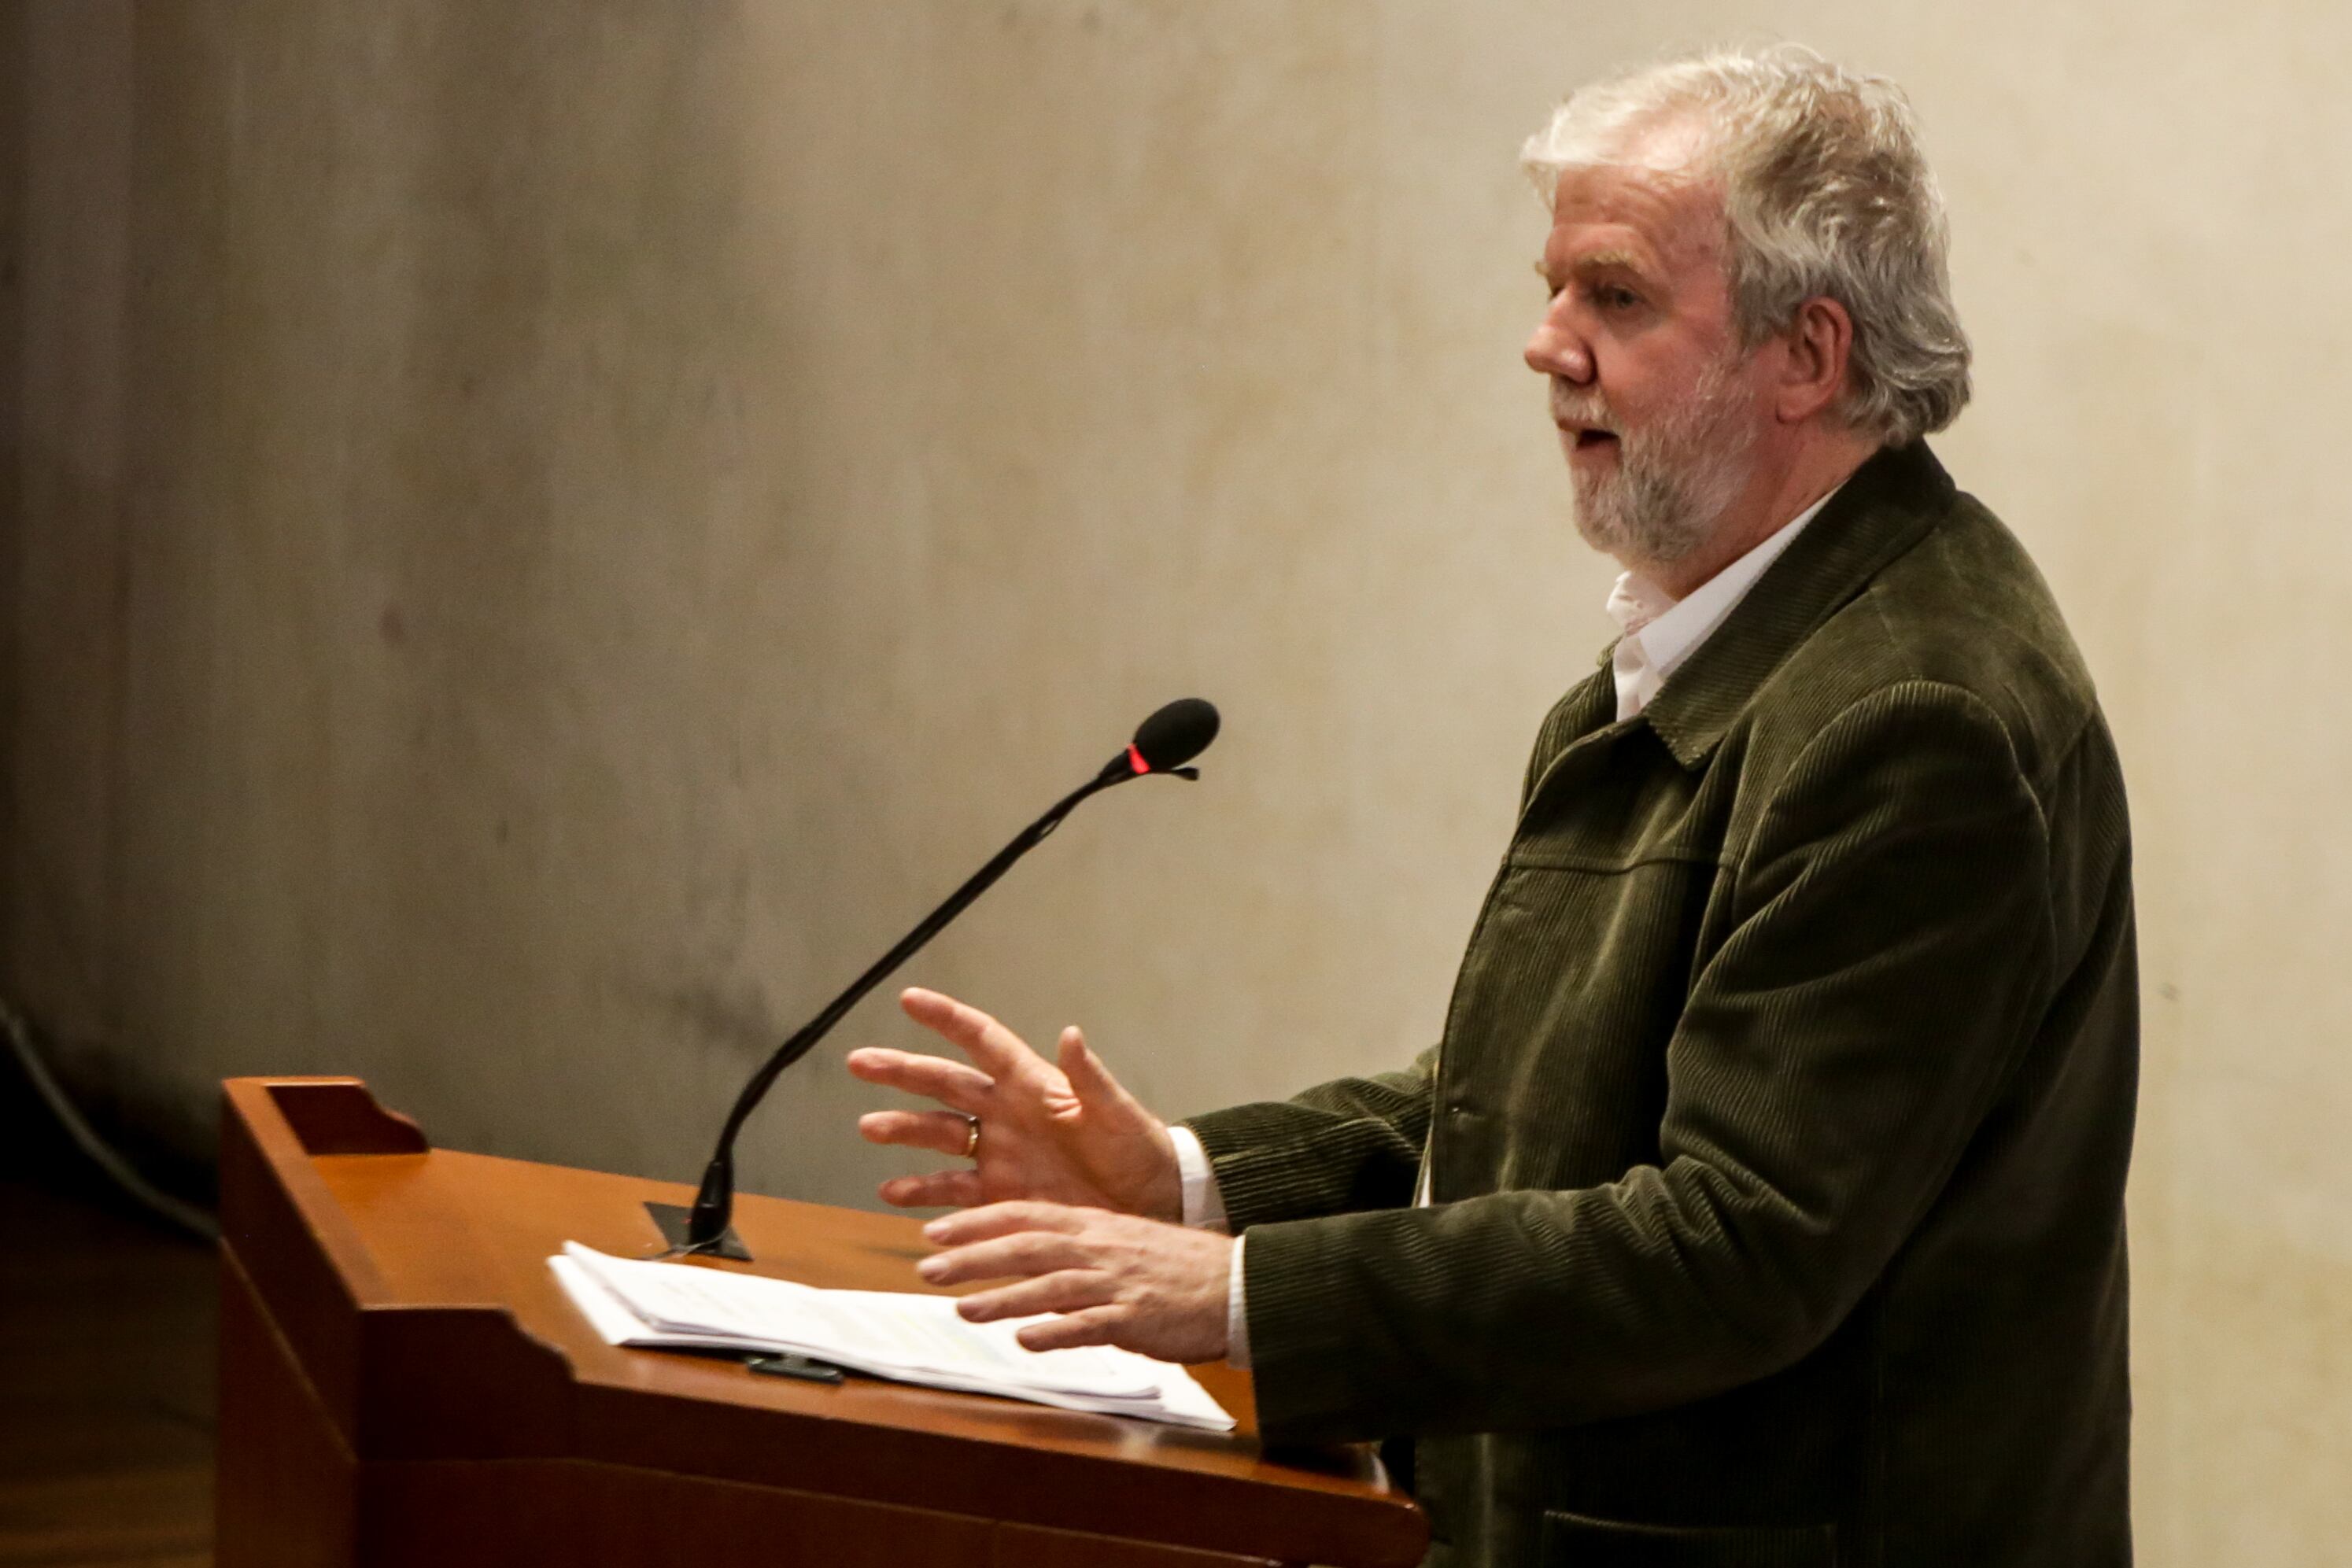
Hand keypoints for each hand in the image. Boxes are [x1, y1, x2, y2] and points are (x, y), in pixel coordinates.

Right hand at [849, 988, 1183, 1219]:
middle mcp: (1007, 1114)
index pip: (982, 1041)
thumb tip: (1070, 1033)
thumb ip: (1090, 1077)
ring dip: (903, 1129)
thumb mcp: (1117, 1112)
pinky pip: (951, 1191)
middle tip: (859, 1062)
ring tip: (869, 1126)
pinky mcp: (999, 1195)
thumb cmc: (1139, 1149)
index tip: (909, 998)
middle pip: (945, 1083)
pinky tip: (891, 1191)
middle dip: (902, 1071)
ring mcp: (999, 1154)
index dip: (948, 1019)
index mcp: (1033, 1084)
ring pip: (939, 1134)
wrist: (1150, 1203)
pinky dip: (921, 1190)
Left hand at [918, 1201, 1231, 1362]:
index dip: (977, 1222)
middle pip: (1027, 1246)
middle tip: (929, 1267)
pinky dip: (1057, 1330)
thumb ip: (1075, 1251)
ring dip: (1003, 1296)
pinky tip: (1026, 1340)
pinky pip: (1091, 1324)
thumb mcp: (1121, 1245)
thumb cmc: (1177, 1268)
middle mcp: (1099, 1248)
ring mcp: (1116, 1282)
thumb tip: (1030, 1264)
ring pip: (1050, 1284)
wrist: (1237, 1284)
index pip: (1024, 1215)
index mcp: (1093, 1226)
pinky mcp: (1136, 1317)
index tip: (935, 1230)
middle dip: (974, 1256)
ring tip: (962, 1308)